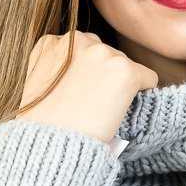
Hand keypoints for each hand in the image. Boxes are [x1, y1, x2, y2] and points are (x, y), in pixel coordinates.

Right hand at [16, 32, 158, 145]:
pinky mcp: (125, 71)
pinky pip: (148, 78)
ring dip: (119, 84)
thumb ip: (57, 68)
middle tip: (92, 104)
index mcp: (51, 42)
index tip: (78, 93)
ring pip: (124, 65)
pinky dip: (142, 92)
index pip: (82, 48)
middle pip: (105, 53)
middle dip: (103, 75)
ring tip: (102, 109)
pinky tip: (122, 109)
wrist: (51, 145)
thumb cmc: (41, 125)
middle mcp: (78, 40)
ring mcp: (102, 53)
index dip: (84, 74)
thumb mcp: (37, 84)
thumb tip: (81, 71)